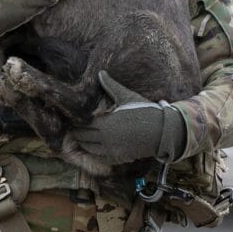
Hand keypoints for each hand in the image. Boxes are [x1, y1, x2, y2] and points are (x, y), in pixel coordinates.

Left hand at [69, 71, 186, 164]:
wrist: (160, 130)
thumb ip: (111, 86)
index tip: (72, 121)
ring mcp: (112, 150)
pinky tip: (92, 150)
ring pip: (90, 149)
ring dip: (84, 144)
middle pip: (84, 138)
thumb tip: (100, 72)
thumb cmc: (143, 110)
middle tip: (72, 130)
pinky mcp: (119, 158)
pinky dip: (95, 155)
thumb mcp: (126, 97)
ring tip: (79, 139)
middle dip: (78, 134)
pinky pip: (101, 158)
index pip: (84, 125)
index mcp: (105, 123)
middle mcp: (106, 139)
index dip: (77, 123)